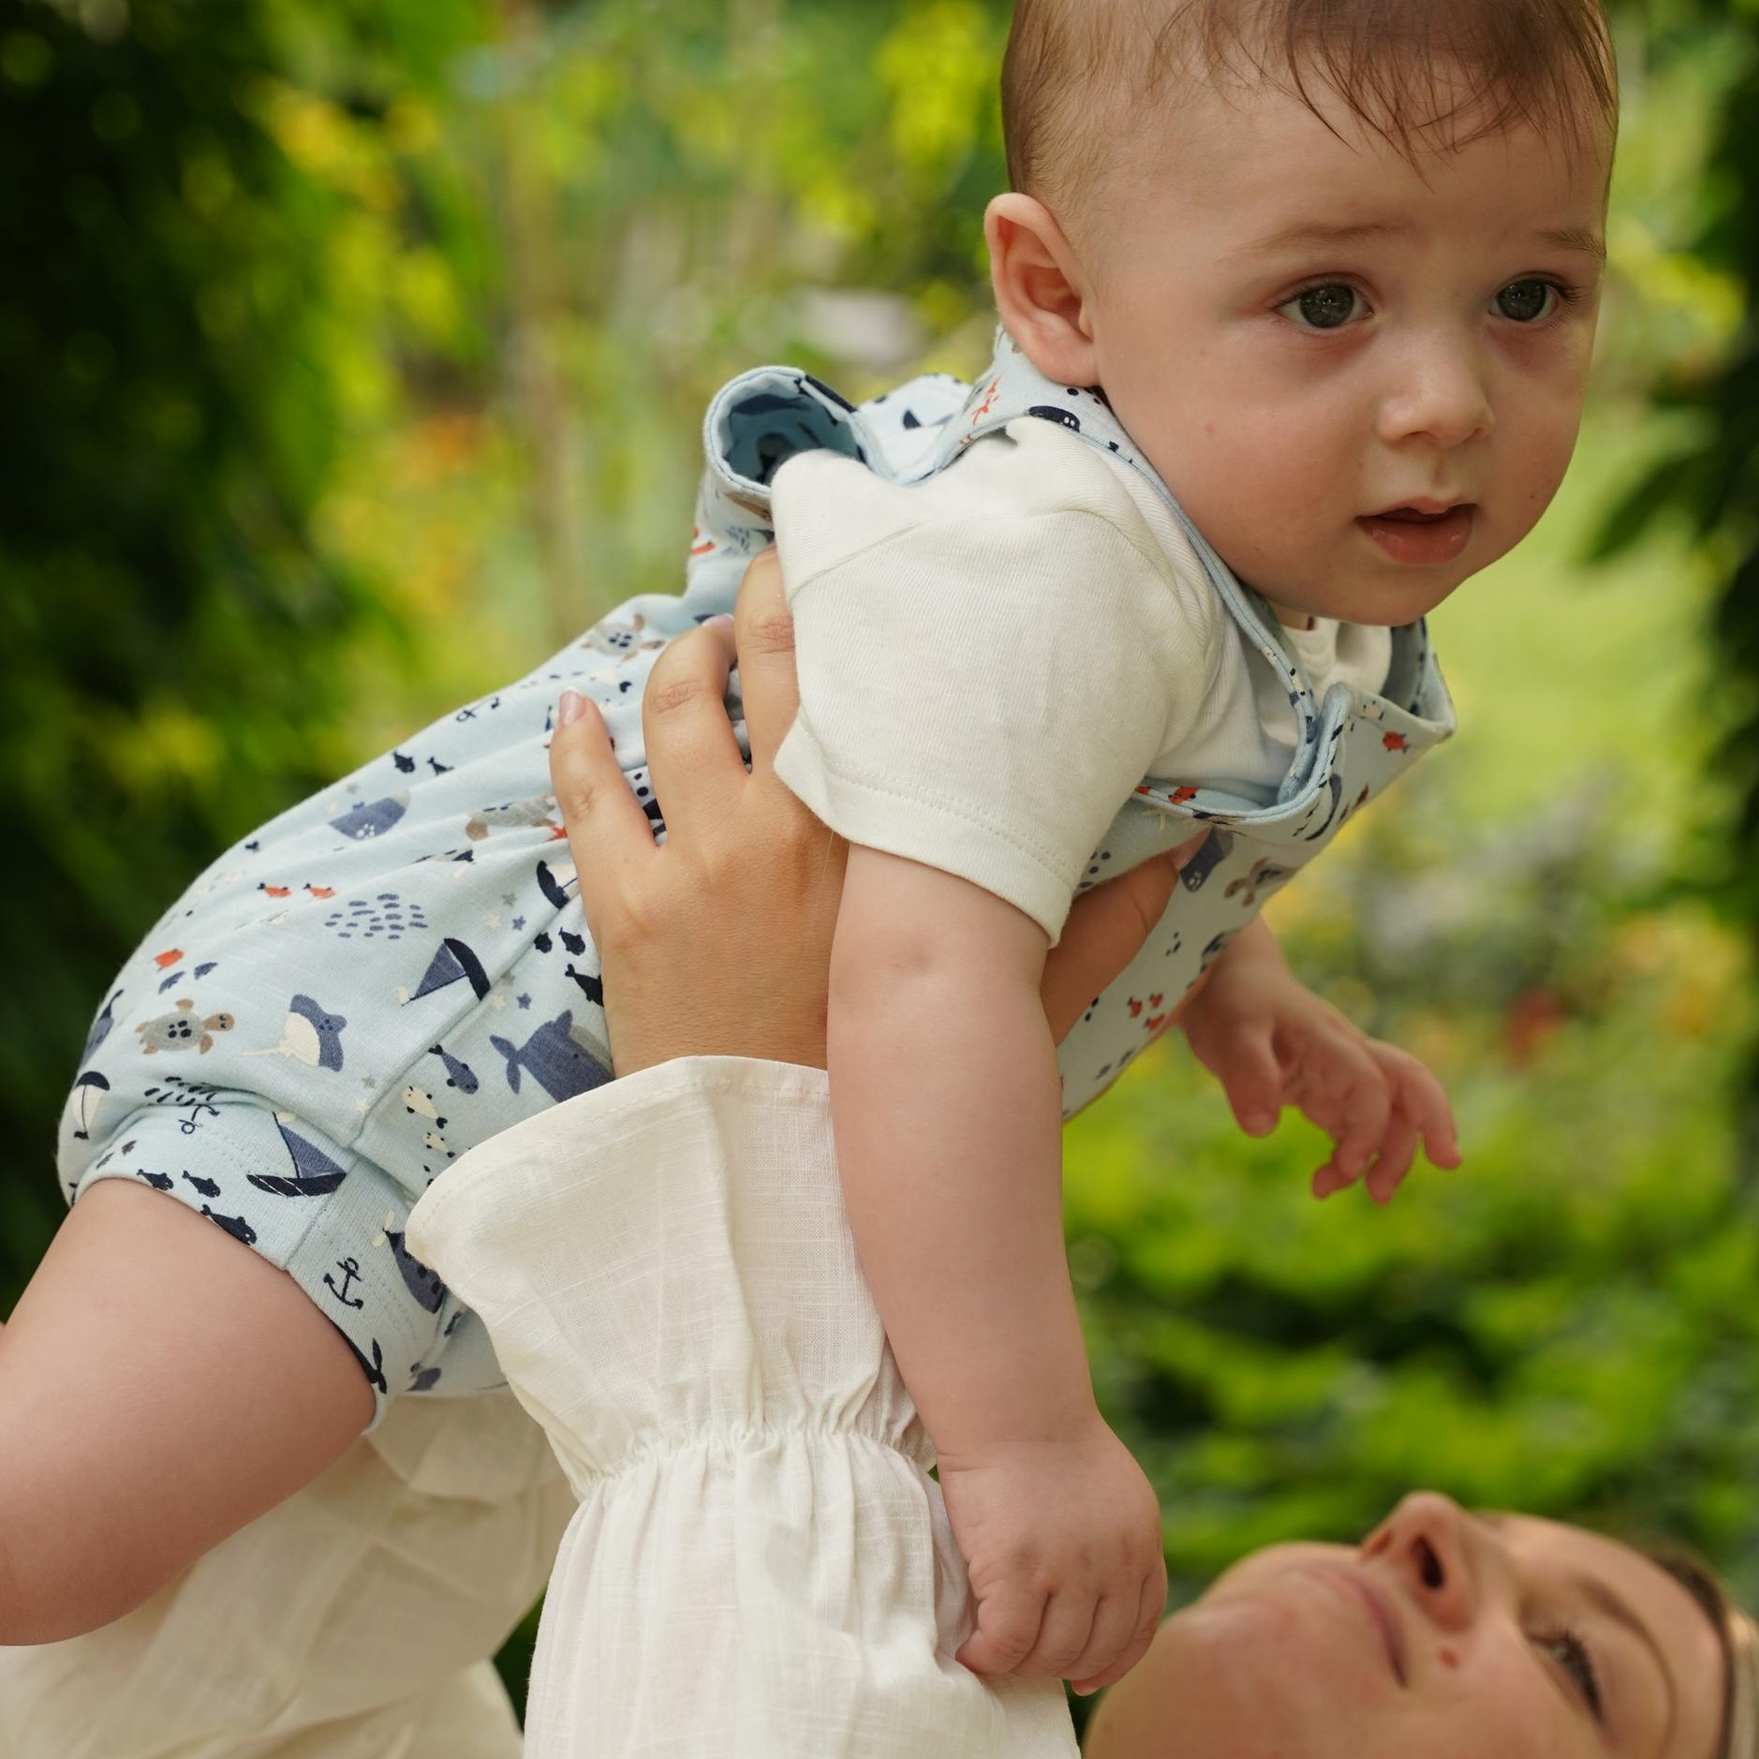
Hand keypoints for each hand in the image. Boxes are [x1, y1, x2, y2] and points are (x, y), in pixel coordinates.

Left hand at [551, 554, 1179, 1073]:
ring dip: (680, 660)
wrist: (779, 1187)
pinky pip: (586, 795)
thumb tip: (1182, 860)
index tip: (855, 572)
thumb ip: (1096, 929)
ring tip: (698, 647)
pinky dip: (576, 740)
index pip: (861, 681)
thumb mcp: (1011, 1009)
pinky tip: (578, 709)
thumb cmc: (892, 1095)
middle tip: (771, 574)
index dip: (849, 609)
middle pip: (762, 663)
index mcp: (882, 840)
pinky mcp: (627, 910)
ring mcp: (698, 865)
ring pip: (670, 711)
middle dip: (762, 600)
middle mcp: (787, 830)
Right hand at [938, 1412, 1165, 1688]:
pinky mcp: (1019, 1571)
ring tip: (993, 1654)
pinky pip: (1007, 1644)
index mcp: (1142, 1545)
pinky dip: (987, 1658)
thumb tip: (1094, 1592)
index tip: (1085, 1678)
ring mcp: (1069, 1571)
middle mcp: (1115, 1565)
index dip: (1111, 1663)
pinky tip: (970, 1653)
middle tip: (1023, 1662)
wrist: (1014, 1407)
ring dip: (1019, 1665)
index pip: (1139, 1629)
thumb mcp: (1111, 1492)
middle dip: (1059, 1668)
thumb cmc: (1047, 1441)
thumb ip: (1112, 1543)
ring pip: (1050, 1655)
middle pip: (1094, 1650)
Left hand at [1182, 922, 1460, 1203]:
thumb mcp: (1229, 1037)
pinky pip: (1358, 1127)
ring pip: (1390, 1113)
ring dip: (1393, 1154)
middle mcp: (1347, 1057)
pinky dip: (1353, 1158)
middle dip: (1434, 1122)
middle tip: (1449, 1163)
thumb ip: (1247, 1077)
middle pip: (1410, 1084)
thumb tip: (1262, 1129)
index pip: (1371, 1084)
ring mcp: (1342, 1075)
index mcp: (1329, 1041)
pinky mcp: (1329, 1092)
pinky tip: (1324, 1184)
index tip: (1347, 1167)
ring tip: (1376, 1196)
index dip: (1370, 1129)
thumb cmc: (1233, 1003)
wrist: (1229, 980)